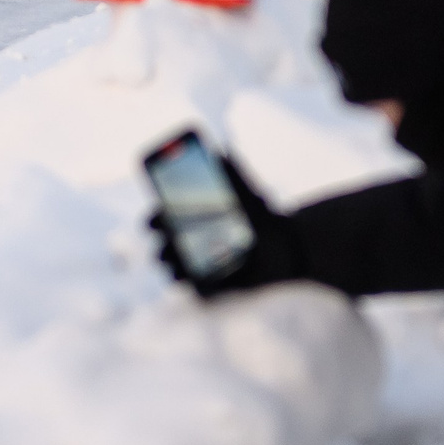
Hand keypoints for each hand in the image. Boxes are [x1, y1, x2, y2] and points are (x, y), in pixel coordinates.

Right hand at [150, 152, 305, 298]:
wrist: (289, 246)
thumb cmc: (264, 218)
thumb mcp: (250, 195)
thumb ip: (236, 176)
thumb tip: (223, 153)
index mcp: (191, 221)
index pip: (162, 220)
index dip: (154, 219)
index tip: (156, 218)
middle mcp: (190, 245)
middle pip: (164, 248)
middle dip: (161, 247)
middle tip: (167, 245)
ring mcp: (200, 267)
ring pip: (176, 272)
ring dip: (173, 271)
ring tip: (179, 268)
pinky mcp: (215, 288)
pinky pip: (200, 292)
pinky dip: (198, 289)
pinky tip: (201, 284)